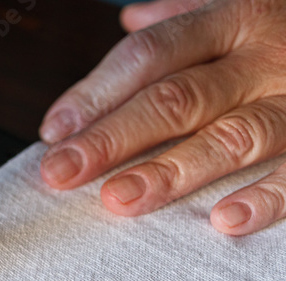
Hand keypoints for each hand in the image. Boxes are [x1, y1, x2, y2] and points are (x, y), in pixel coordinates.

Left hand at [39, 0, 285, 234]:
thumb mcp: (254, 0)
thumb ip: (190, 13)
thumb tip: (131, 19)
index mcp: (236, 17)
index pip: (150, 56)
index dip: (97, 92)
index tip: (53, 132)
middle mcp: (267, 53)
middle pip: (177, 98)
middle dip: (113, 138)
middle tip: (61, 174)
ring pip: (233, 136)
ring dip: (173, 171)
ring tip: (120, 201)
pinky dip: (270, 196)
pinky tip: (225, 222)